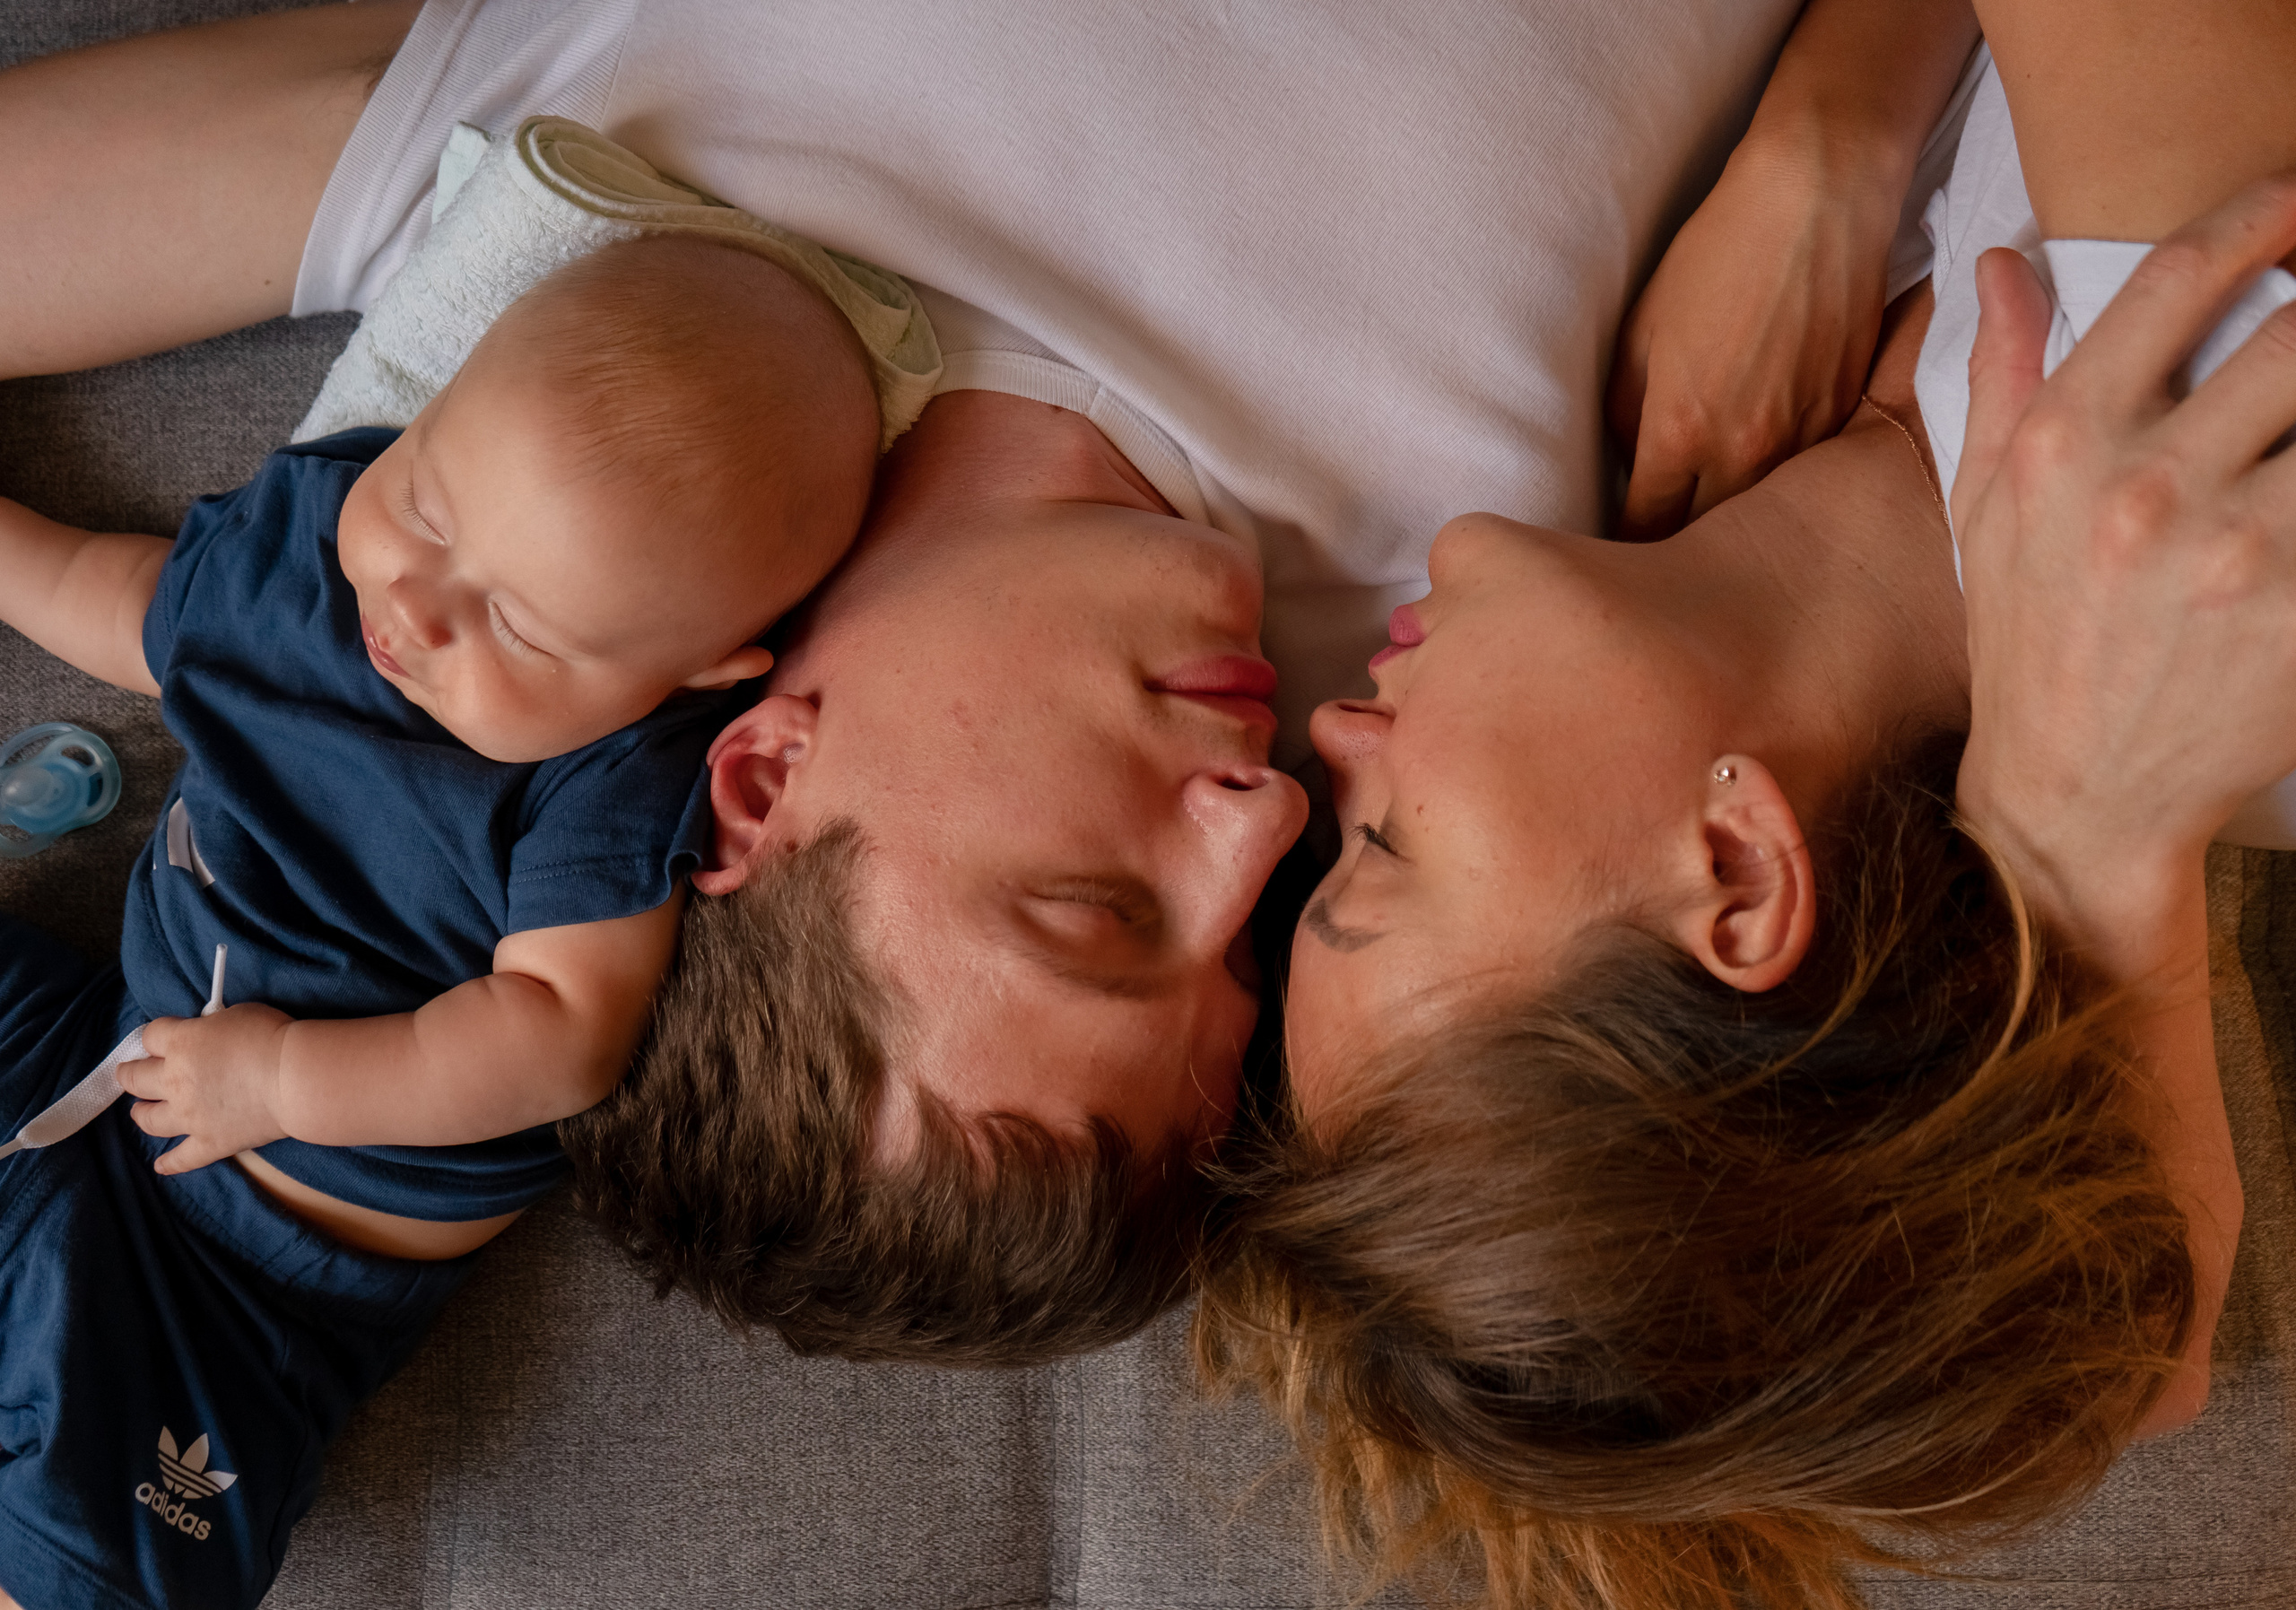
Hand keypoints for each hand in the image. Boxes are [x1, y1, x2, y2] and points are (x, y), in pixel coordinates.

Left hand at [120, 1003, 294, 1173]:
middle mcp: (175, 1081)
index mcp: (180, 1044)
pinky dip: (170, 1163)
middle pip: (135, 1078)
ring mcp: (190, 1116)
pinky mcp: (210, 1142)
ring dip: (142, 1113)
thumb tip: (206, 1036)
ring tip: (143, 1111)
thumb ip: (210, 1027)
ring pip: (149, 1120)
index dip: (155, 1036)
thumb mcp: (236, 1014)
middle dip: (131, 1074)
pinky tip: (161, 1165)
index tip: (163, 1038)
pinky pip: (182, 1158)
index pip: (150, 1036)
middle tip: (133, 1074)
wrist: (297, 1078)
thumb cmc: (272, 1037)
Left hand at [1607, 130, 1902, 539]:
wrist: (1818, 199)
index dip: (1626, 547)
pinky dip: (1782, 479)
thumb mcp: (1639, 332)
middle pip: (1705, 536)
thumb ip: (1624, 411)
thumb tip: (1627, 459)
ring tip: (1717, 531)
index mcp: (1681, 433)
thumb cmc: (1717, 255)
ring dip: (1735, 521)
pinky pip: (1805, 472)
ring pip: (1762, 513)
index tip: (1616, 556)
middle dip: (1679, 549)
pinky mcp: (1845, 415)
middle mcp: (1746, 450)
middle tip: (1661, 554)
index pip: (1645, 527)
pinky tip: (1768, 472)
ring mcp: (1804, 438)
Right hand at [1953, 174, 2295, 953]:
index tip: (2295, 201)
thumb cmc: (2030, 648)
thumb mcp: (1987, 510)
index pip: (2176, 280)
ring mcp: (2235, 551)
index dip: (2256, 217)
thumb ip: (2002, 378)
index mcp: (2063, 446)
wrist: (2072, 802)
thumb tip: (2007, 265)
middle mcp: (2144, 487)